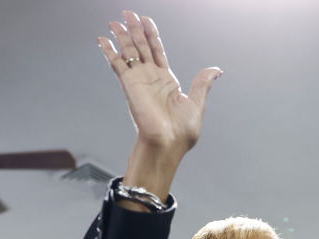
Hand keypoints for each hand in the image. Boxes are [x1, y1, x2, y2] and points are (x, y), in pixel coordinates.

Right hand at [98, 10, 220, 194]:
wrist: (168, 145)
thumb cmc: (182, 133)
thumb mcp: (197, 103)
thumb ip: (202, 83)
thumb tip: (216, 70)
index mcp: (166, 82)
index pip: (157, 51)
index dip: (152, 35)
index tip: (146, 21)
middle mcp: (151, 79)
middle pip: (141, 47)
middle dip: (135, 29)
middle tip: (128, 13)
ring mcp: (139, 81)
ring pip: (129, 52)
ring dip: (122, 36)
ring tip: (116, 21)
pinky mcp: (130, 85)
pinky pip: (117, 64)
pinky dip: (109, 52)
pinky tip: (102, 40)